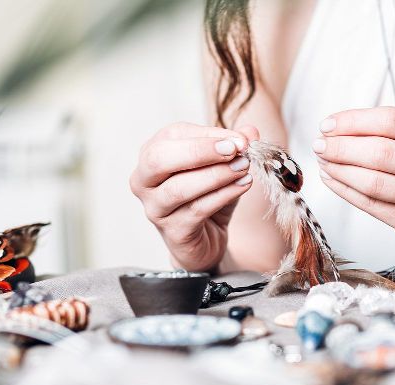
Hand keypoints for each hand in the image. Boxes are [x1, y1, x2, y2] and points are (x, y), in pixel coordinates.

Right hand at [130, 122, 259, 271]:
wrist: (206, 242)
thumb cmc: (208, 198)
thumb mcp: (223, 168)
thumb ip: (234, 147)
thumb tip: (250, 131)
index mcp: (152, 155)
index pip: (174, 135)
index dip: (209, 135)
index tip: (241, 139)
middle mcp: (144, 181)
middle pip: (160, 159)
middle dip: (200, 151)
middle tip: (235, 150)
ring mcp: (154, 208)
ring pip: (179, 188)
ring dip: (216, 175)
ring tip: (243, 168)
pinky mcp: (172, 232)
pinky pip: (197, 210)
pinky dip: (223, 195)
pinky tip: (243, 185)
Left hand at [313, 107, 394, 266]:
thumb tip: (339, 127)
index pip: (393, 121)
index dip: (355, 121)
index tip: (329, 123)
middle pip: (381, 152)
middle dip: (342, 146)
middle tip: (320, 144)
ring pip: (373, 182)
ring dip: (340, 169)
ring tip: (323, 161)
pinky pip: (372, 205)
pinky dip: (346, 191)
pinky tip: (332, 179)